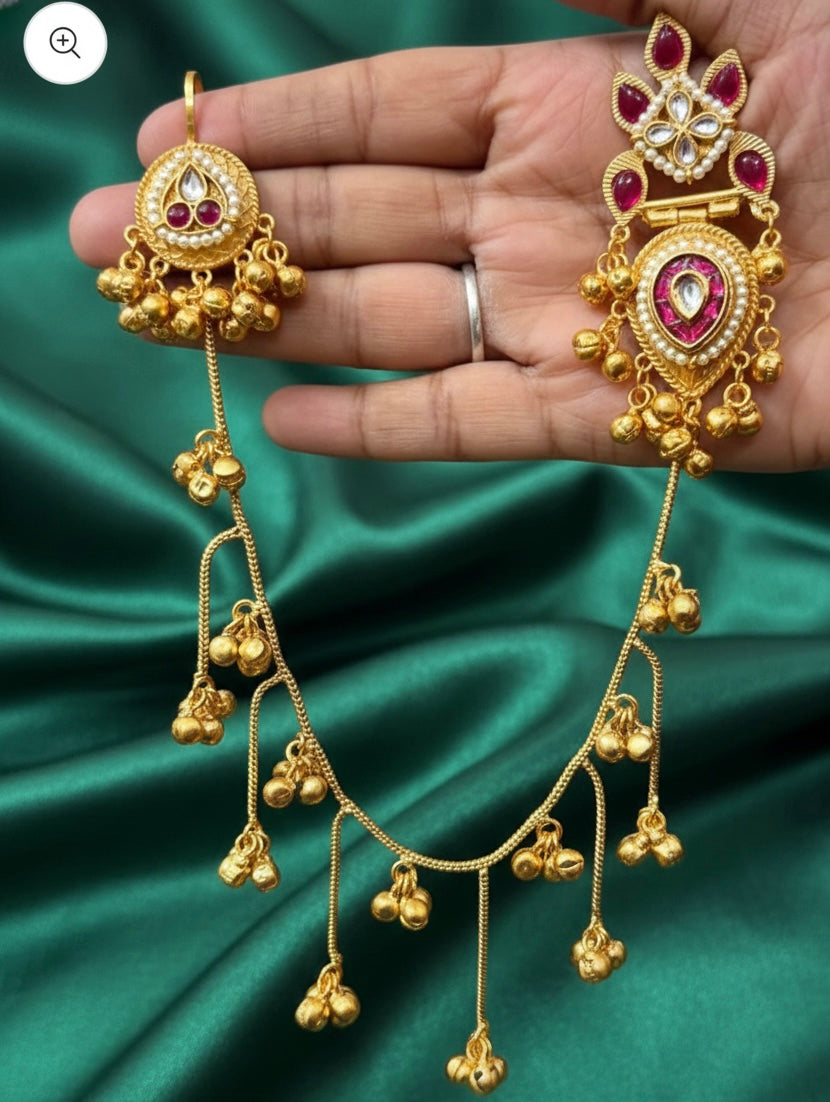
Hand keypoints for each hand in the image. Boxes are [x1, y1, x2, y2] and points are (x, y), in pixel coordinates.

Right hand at [70, 0, 829, 469]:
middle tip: (112, 239)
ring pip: (400, 324)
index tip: (177, 141)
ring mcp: (573, 320)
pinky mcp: (617, 415)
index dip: (279, 125)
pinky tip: (286, 418)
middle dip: (238, 229)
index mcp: (571, 105)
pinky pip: (477, 424)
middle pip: (365, 221)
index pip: (389, 114)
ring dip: (282, 323)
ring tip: (172, 322)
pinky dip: (384, 429)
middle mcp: (549, 215)